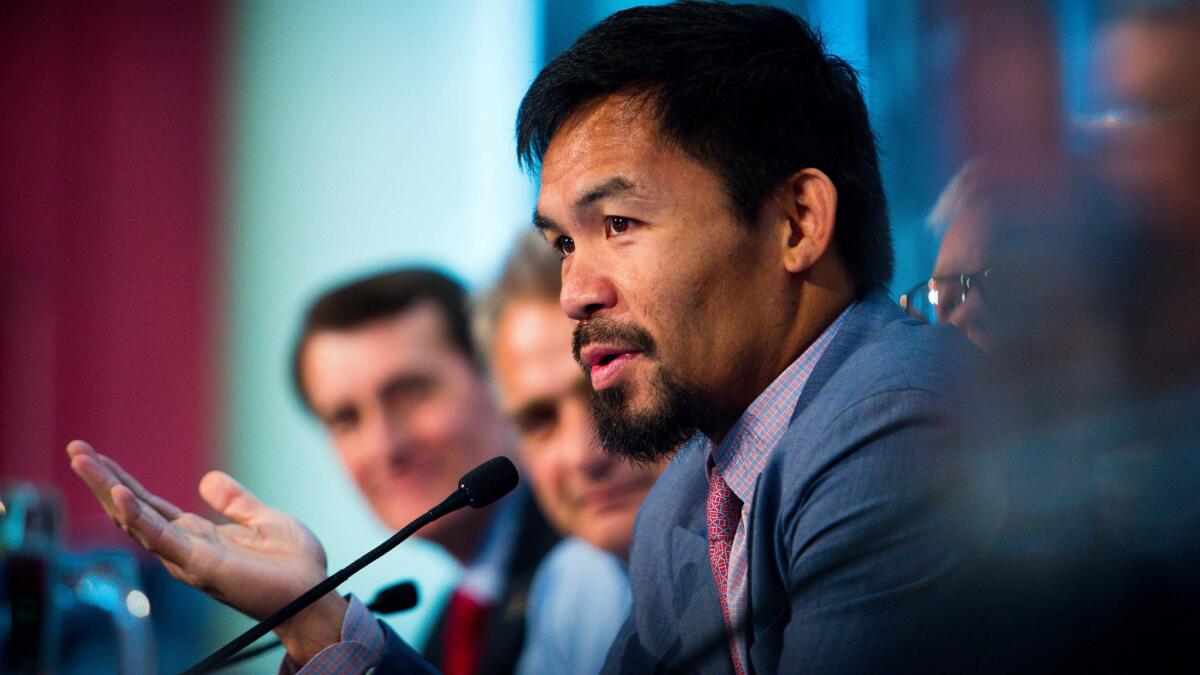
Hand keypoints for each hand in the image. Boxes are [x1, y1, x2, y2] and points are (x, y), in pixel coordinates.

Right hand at [67, 440, 348, 663]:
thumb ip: (236, 502)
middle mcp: (186, 548)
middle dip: (103, 480)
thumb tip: (207, 480)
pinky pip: (162, 539)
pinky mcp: (201, 566)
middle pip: (134, 510)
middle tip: (76, 448)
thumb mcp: (265, 520)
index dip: (123, 481)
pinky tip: (119, 494)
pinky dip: (138, 517)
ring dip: (108, 490)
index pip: (151, 505)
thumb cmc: (293, 566)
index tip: (97, 455)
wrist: (314, 594)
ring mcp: (189, 558)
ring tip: (83, 460)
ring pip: (136, 521)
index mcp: (199, 536)